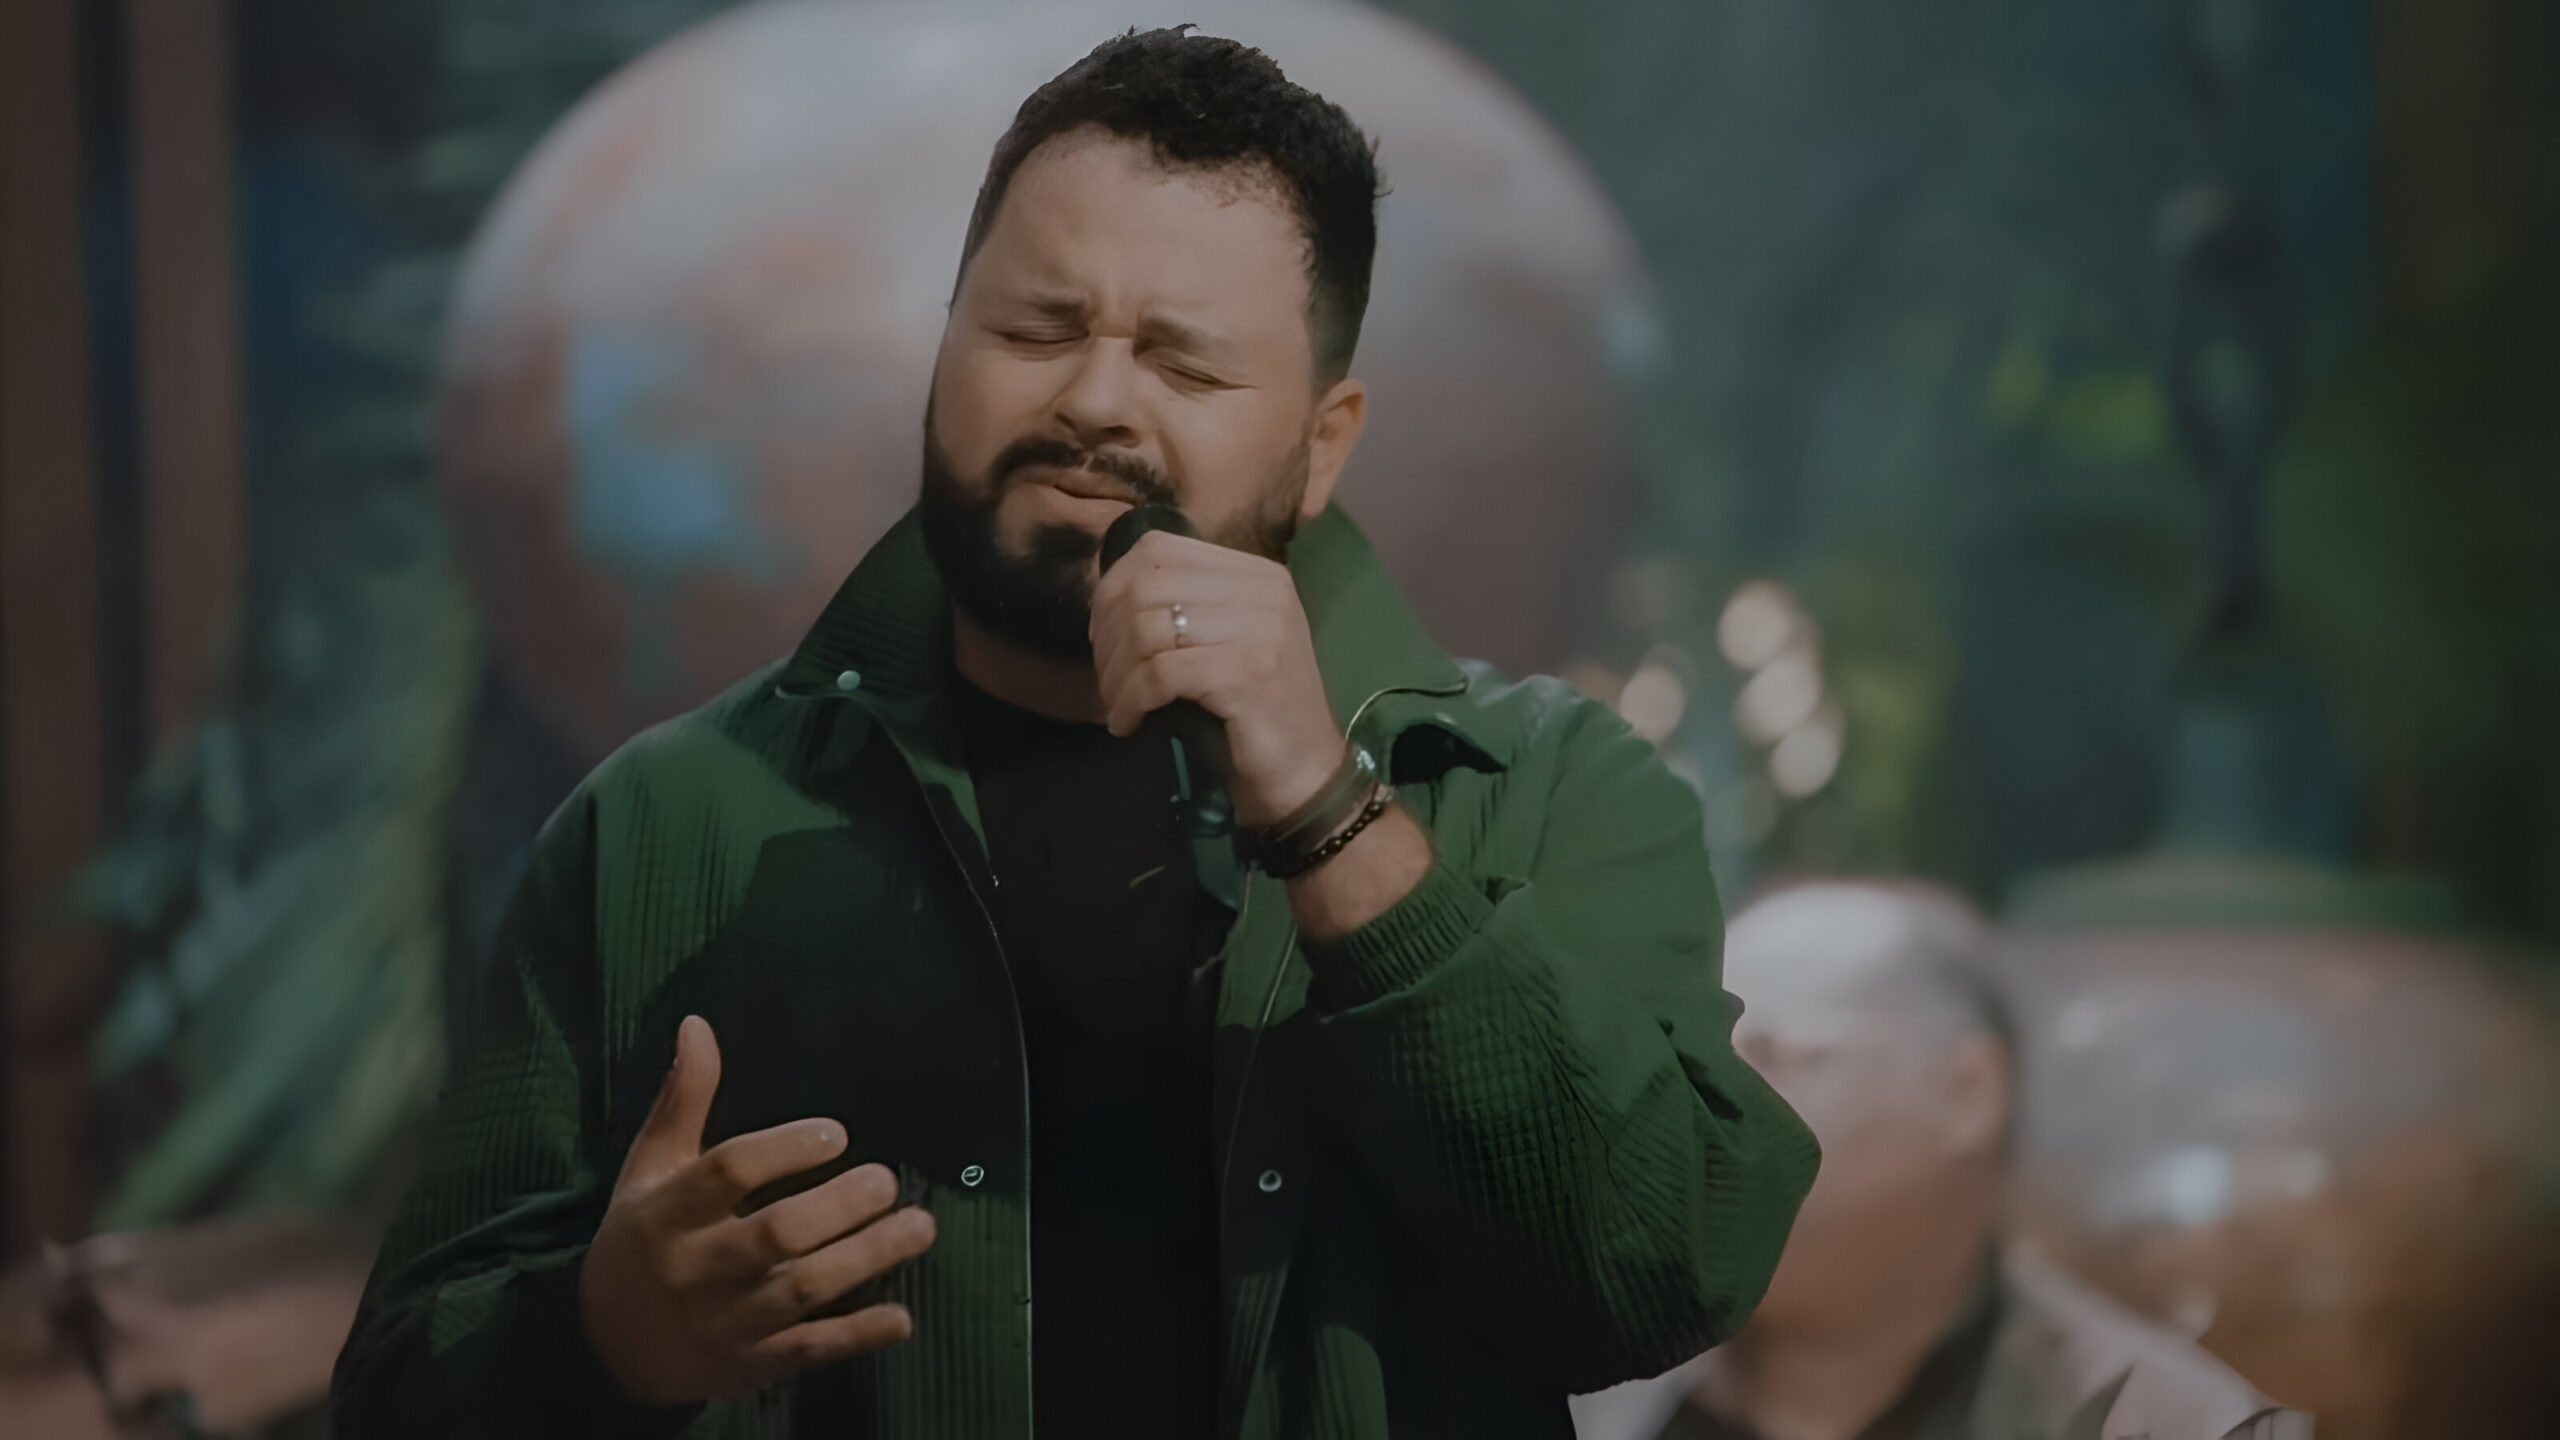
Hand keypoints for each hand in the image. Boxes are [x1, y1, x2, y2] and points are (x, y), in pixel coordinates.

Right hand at [579, 1016, 936, 1404]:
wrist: (611, 1347)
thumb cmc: (644, 1236)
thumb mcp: (651, 1167)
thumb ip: (682, 1099)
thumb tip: (698, 1025)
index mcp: (668, 1211)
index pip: (726, 1174)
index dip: (783, 1150)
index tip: (837, 1133)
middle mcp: (695, 1268)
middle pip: (771, 1237)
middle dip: (835, 1208)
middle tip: (886, 1179)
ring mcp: (725, 1322)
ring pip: (798, 1291)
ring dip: (864, 1260)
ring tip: (920, 1226)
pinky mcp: (750, 1364)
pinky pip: (806, 1352)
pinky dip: (855, 1338)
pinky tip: (901, 1317)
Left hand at [1088, 529, 1345, 827]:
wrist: (1307, 776)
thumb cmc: (1258, 714)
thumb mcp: (1232, 642)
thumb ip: (1190, 607)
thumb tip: (1108, 596)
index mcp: (1258, 574)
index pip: (1160, 548)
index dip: (1113, 588)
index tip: (1103, 635)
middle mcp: (1264, 592)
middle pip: (1146, 586)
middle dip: (1108, 635)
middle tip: (1106, 678)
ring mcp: (1260, 630)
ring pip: (1147, 629)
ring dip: (1115, 674)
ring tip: (1116, 705)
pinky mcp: (1247, 674)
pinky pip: (1158, 673)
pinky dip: (1130, 700)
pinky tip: (1128, 723)